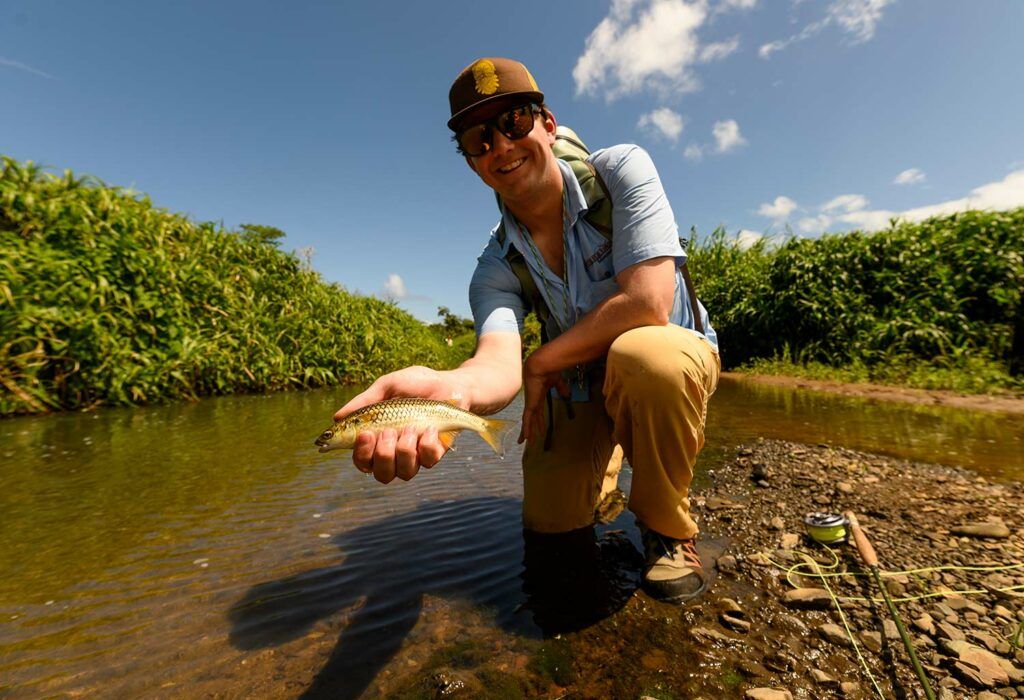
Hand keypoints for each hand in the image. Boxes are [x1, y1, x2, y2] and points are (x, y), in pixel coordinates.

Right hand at [333, 366, 466, 483]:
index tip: (365, 435)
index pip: (362, 460)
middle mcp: (395, 453)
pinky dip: (427, 443)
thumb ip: (364, 401)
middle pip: (380, 474)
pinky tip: (431, 427)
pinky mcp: (436, 454)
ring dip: (404, 449)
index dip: (359, 454)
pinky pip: (428, 461)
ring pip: (404, 472)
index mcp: (378, 438)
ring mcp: (416, 455)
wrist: (452, 384)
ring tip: (411, 427)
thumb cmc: (417, 384)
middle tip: (388, 432)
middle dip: (382, 455)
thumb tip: (337, 418)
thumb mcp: (388, 386)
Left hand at [518, 352, 567, 444]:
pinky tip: (525, 439)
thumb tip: (567, 395)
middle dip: (532, 428)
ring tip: (524, 442)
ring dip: (527, 432)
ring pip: (528, 422)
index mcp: (539, 396)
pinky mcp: (530, 406)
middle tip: (530, 438)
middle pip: (532, 419)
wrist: (541, 367)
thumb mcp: (557, 382)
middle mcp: (533, 401)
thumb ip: (561, 389)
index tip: (541, 427)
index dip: (539, 420)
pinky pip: (527, 421)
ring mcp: (531, 404)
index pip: (538, 411)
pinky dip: (526, 430)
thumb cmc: (548, 371)